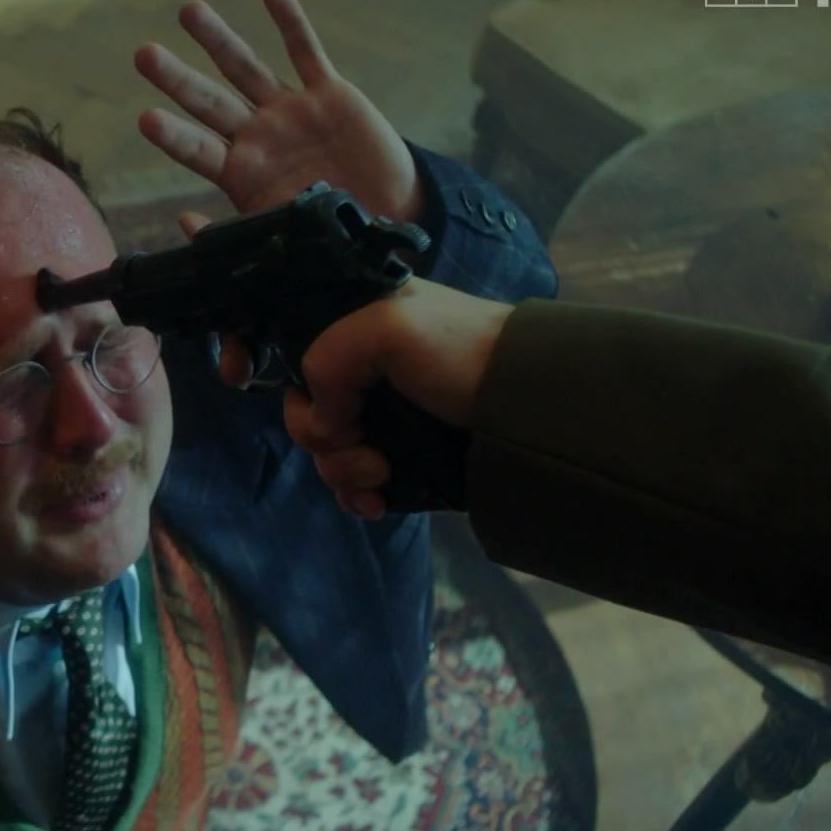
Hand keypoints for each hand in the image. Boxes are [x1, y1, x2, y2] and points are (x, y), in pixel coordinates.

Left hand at [135, 0, 423, 222]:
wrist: (386, 220)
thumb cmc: (327, 238)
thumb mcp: (278, 242)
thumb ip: (230, 235)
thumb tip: (182, 222)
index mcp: (241, 173)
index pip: (199, 150)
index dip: (175, 136)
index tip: (146, 120)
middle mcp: (258, 136)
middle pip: (209, 101)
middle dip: (178, 79)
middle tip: (144, 55)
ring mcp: (290, 111)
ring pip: (246, 68)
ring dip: (217, 39)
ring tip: (188, 11)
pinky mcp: (329, 94)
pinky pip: (306, 52)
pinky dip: (290, 22)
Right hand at [282, 282, 514, 519]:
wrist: (531, 404)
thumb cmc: (460, 352)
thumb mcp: (388, 327)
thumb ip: (328, 359)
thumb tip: (321, 424)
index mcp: (360, 329)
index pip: (300, 362)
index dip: (299, 392)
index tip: (321, 408)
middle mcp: (368, 376)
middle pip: (310, 418)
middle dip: (325, 441)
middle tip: (361, 444)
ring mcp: (387, 422)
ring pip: (331, 457)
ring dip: (344, 472)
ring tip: (381, 474)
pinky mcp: (406, 462)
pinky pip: (358, 486)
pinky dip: (358, 497)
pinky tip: (378, 503)